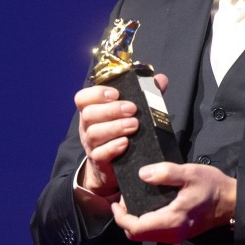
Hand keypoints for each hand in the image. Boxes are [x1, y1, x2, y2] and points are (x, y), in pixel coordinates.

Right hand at [74, 73, 168, 196]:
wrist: (115, 166)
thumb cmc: (123, 132)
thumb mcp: (132, 112)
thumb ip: (146, 94)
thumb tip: (161, 79)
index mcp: (92, 110)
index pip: (83, 98)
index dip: (96, 93)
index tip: (116, 93)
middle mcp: (87, 126)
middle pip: (89, 114)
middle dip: (111, 110)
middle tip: (132, 109)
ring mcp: (91, 144)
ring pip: (94, 133)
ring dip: (115, 127)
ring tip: (134, 125)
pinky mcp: (98, 161)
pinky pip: (99, 154)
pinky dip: (112, 147)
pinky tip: (125, 143)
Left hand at [111, 162, 235, 243]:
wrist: (232, 201)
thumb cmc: (213, 187)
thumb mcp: (190, 173)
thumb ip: (166, 173)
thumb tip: (142, 174)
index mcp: (172, 220)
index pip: (136, 228)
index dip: (121, 217)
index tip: (117, 202)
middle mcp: (172, 233)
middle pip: (137, 235)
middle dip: (125, 220)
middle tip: (124, 200)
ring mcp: (176, 236)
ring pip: (145, 236)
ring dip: (135, 222)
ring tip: (133, 201)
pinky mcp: (179, 233)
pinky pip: (155, 233)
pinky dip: (145, 223)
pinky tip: (147, 207)